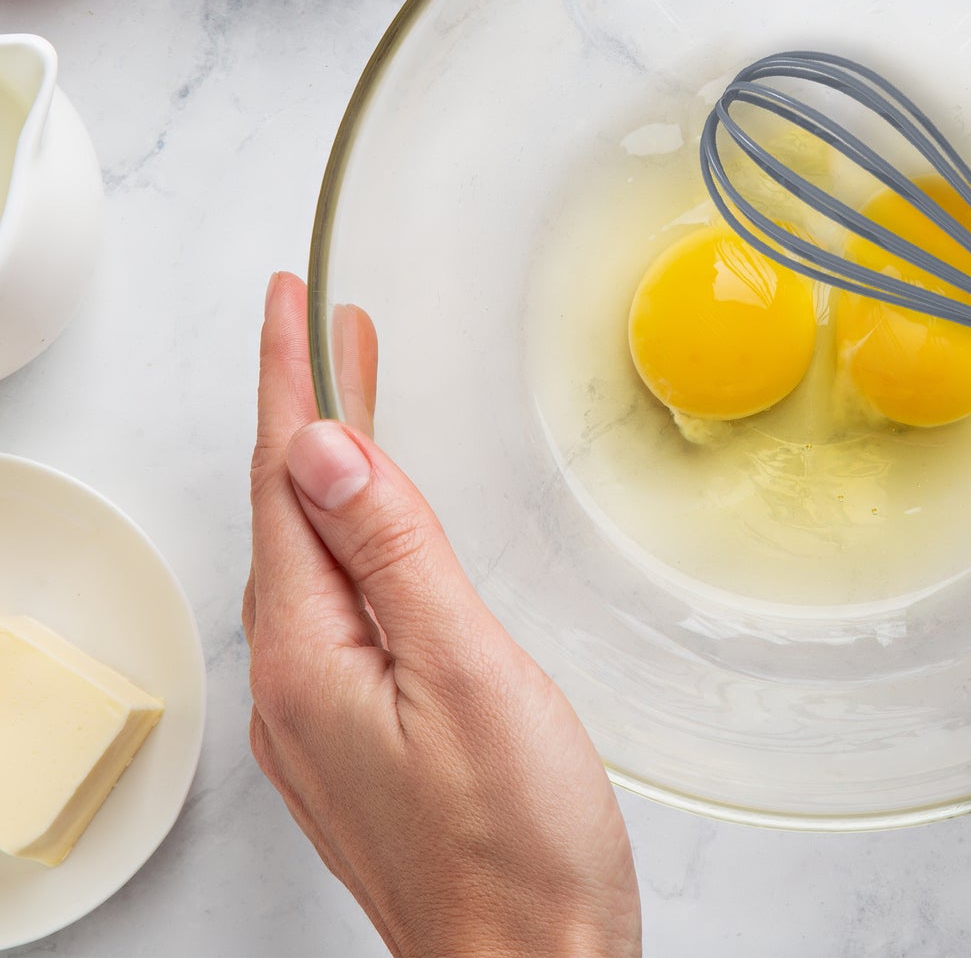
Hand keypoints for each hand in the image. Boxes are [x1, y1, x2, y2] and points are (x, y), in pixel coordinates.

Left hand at [242, 273, 640, 957]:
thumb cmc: (516, 840)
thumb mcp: (465, 671)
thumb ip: (394, 555)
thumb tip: (321, 453)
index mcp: (311, 654)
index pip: (284, 479)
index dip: (286, 380)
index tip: (288, 302)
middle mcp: (296, 680)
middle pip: (289, 510)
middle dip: (305, 407)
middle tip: (329, 329)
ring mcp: (323, 711)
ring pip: (313, 553)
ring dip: (331, 467)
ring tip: (354, 398)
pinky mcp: (358, 730)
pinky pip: (336, 600)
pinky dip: (353, 533)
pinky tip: (377, 525)